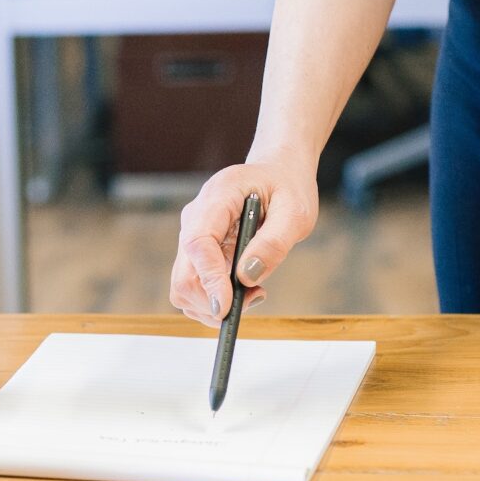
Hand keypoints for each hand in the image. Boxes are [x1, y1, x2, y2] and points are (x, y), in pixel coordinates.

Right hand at [169, 158, 319, 328]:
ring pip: (184, 287)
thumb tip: (247, 277)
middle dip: (213, 300)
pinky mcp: (197, 253)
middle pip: (184, 274)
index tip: (226, 307)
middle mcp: (195, 218)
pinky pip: (195, 287)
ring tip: (255, 290)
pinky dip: (216, 299)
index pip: (198, 243)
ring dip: (216, 303)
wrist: (276, 173)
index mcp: (217, 197)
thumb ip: (274, 243)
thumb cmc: (287, 187)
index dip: (209, 279)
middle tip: (256, 297)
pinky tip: (245, 287)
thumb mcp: (295, 212)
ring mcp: (192, 236)